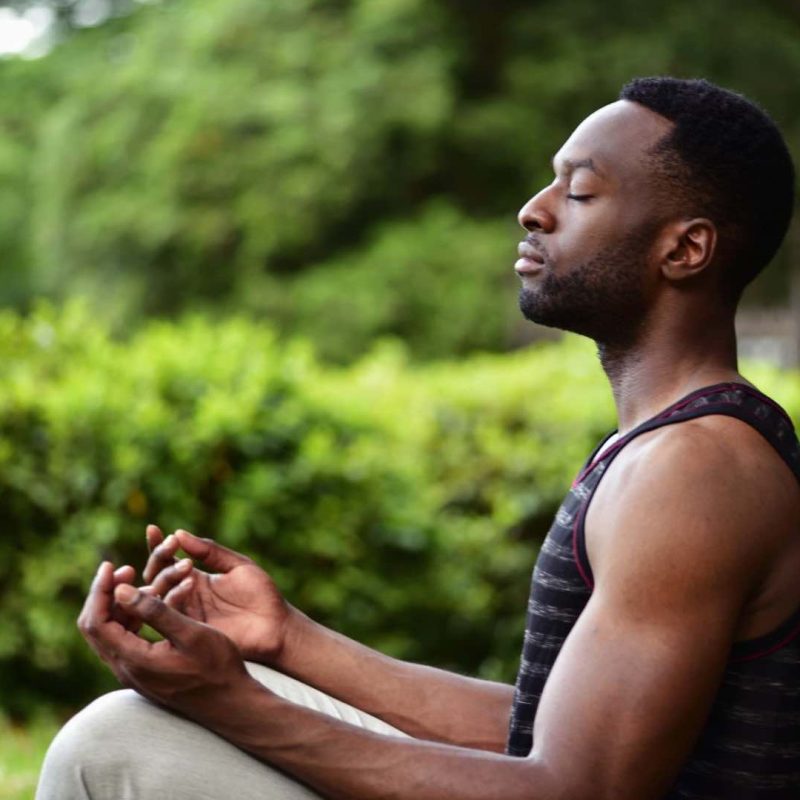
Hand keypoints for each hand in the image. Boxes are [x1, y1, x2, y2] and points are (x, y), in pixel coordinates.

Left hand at [78, 561, 256, 721]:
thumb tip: (122, 590)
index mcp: (134, 660)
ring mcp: (134, 673)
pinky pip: (124, 640)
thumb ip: (156, 612)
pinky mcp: (144, 672)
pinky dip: (130, 617)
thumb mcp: (191, 634)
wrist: (231, 704)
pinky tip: (152, 603)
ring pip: (109, 634)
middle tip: (126, 569)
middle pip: (95, 627)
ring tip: (142, 582)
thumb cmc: (218, 668)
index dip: (100, 591)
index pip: (97, 622)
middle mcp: (126, 669)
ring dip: (118, 605)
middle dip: (105, 594)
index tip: (112, 565)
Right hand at [142, 525, 293, 663]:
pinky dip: (175, 596)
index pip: (167, 561)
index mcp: (194, 578)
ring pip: (159, 594)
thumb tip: (179, 533)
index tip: (152, 528)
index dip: (157, 545)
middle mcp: (184, 596)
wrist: (276, 626)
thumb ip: (210, 551)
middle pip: (156, 576)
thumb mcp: (237, 565)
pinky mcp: (188, 630)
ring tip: (186, 564)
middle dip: (160, 558)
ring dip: (167, 576)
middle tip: (171, 545)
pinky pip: (171, 613)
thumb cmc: (261, 594)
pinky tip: (190, 582)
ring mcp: (185, 614)